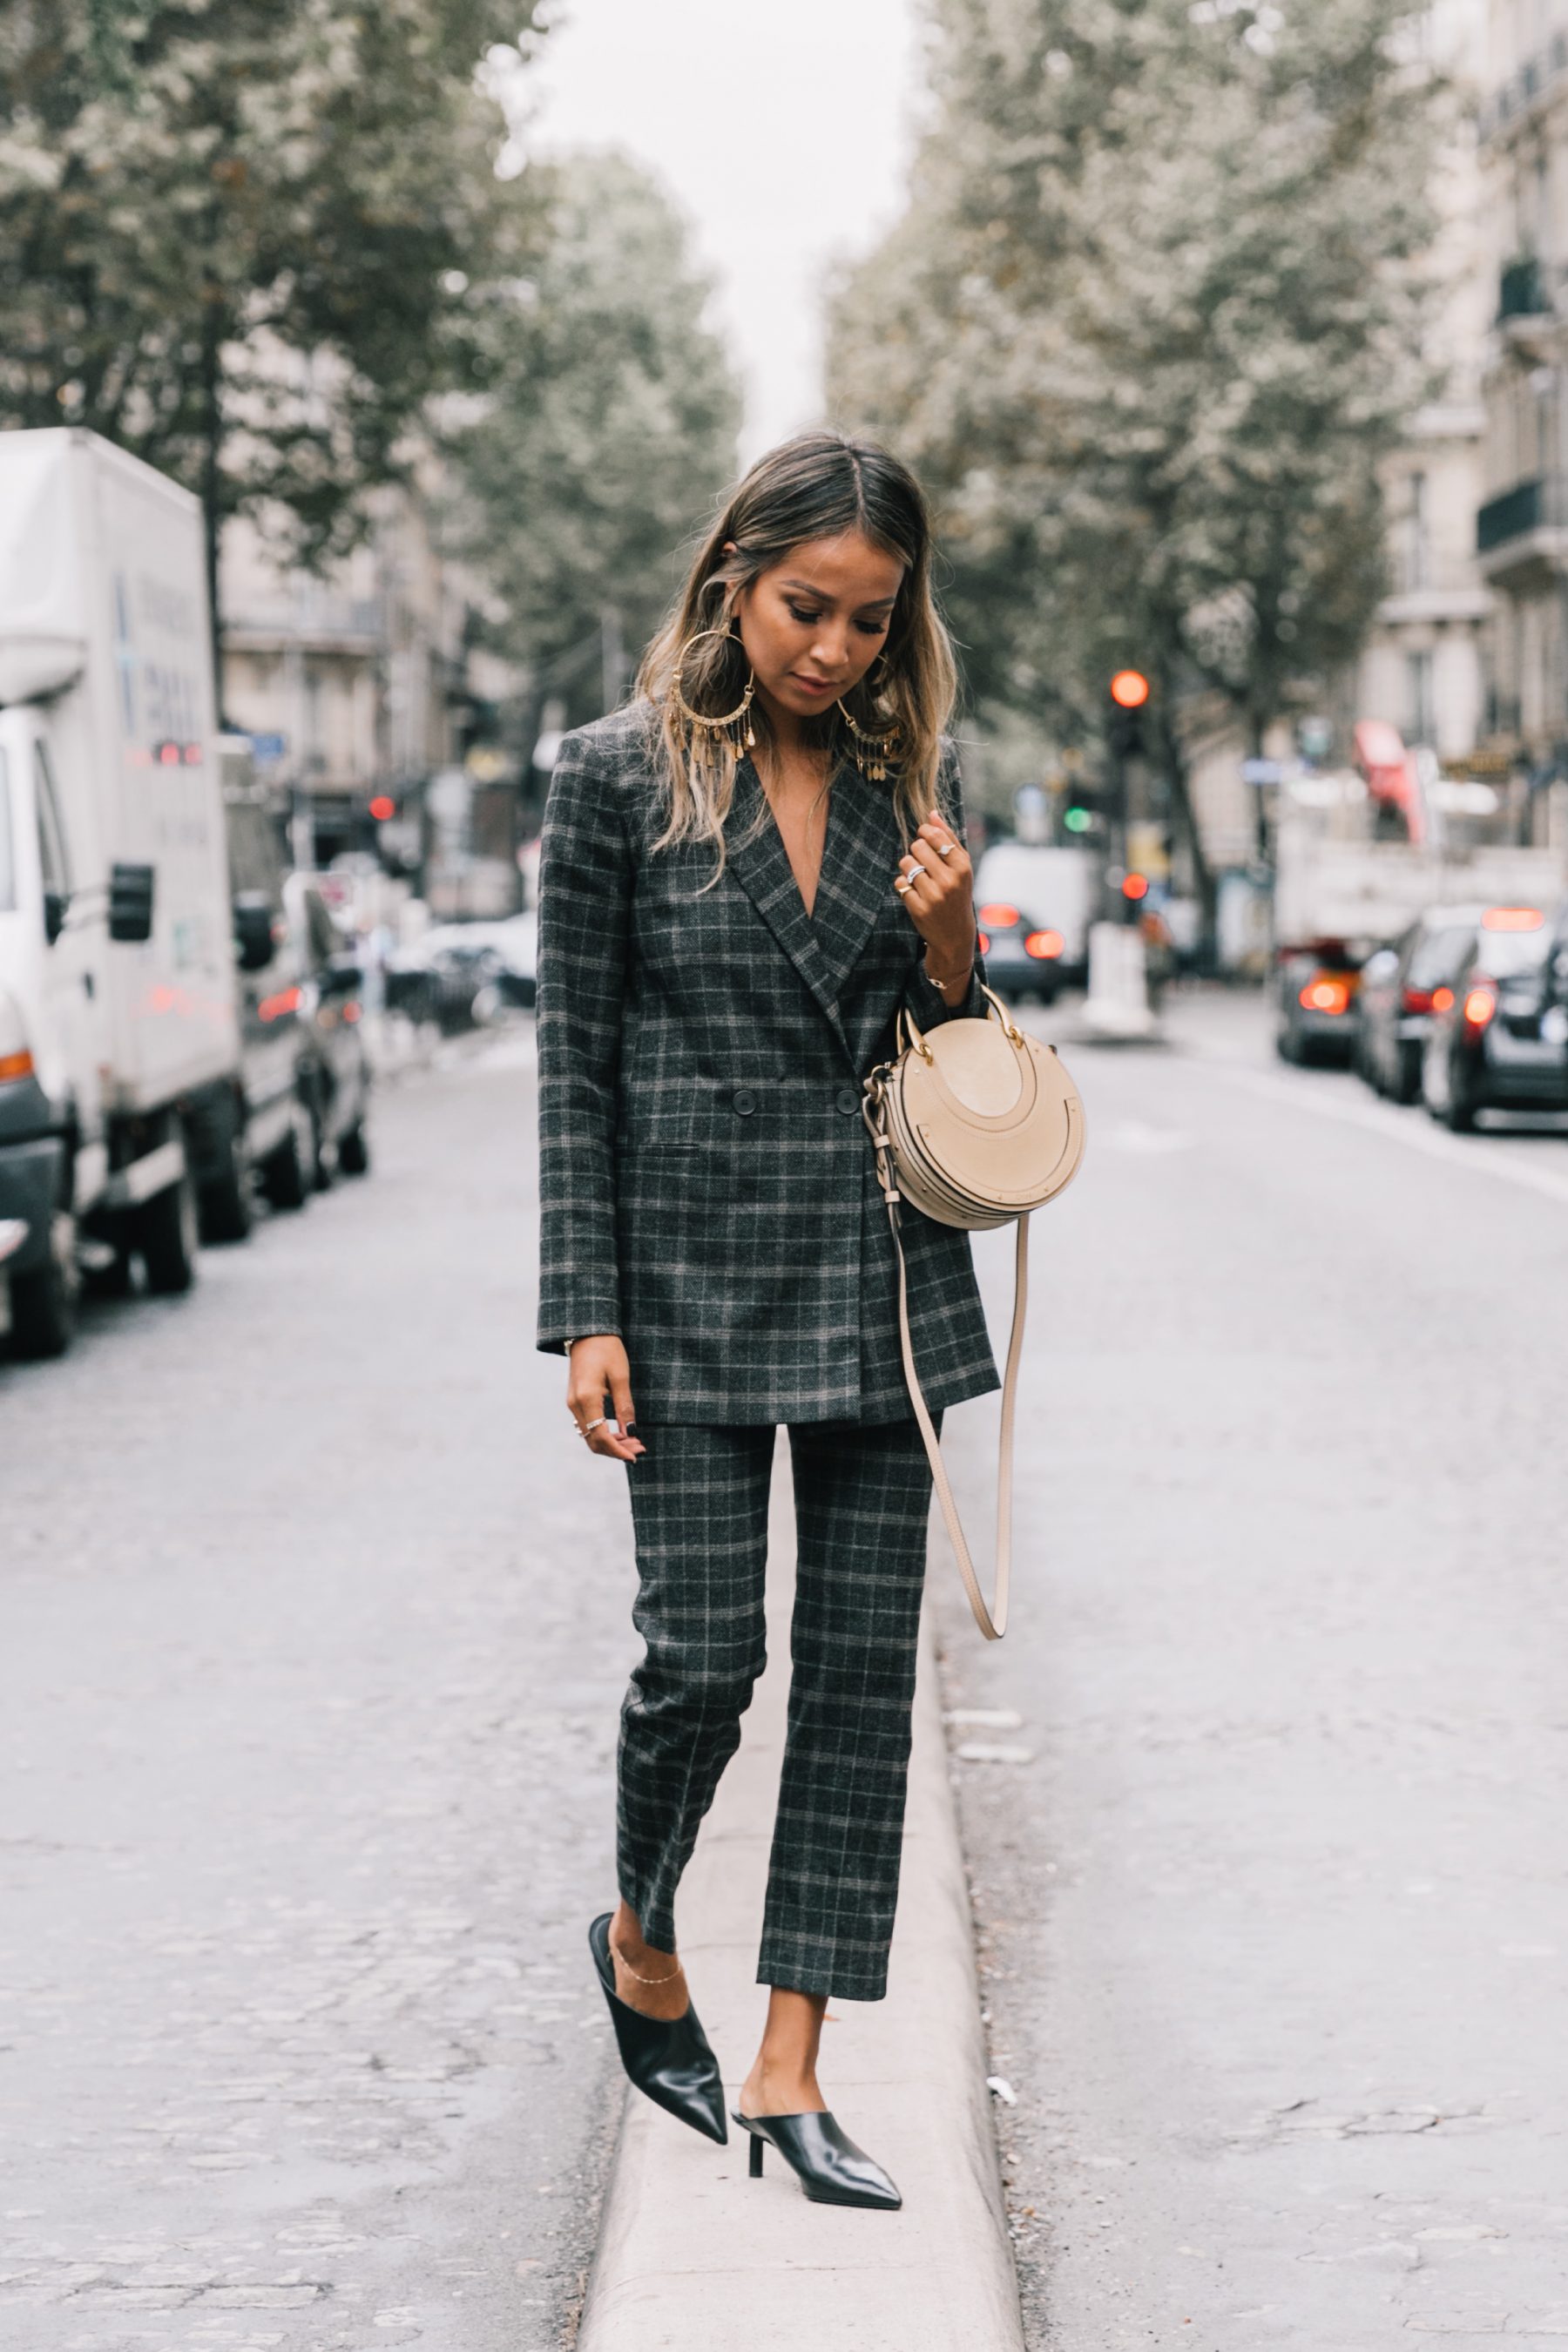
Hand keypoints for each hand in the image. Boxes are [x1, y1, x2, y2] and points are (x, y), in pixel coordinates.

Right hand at [567, 1335, 645, 1462]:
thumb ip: (625, 1407)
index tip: (636, 1457)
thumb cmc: (607, 1349)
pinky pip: (587, 1426)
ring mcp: (572, 1403)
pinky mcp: (574, 1401)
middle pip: (593, 1441)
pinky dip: (603, 1434)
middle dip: (616, 1450)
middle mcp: (574, 1404)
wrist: (587, 1332)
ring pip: (589, 1436)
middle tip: (640, 1449)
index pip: (601, 1436)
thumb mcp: (621, 1377)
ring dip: (610, 1444)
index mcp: (586, 1398)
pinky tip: (620, 1434)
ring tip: (634, 1443)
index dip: (618, 1450)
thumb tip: (632, 1433)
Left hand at [893, 814, 974, 987]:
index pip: (934, 835)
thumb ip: (948, 839)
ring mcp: (933, 895)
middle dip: (916, 852)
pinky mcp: (918, 908)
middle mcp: (949, 880)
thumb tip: (931, 814)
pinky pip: (900, 883)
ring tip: (919, 878)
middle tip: (923, 863)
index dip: (924, 833)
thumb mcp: (961, 867)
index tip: (925, 839)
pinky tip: (916, 893)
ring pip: (906, 863)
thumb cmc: (958, 894)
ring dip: (908, 868)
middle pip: (917, 846)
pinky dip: (904, 886)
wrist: (955, 935)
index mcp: (962, 866)